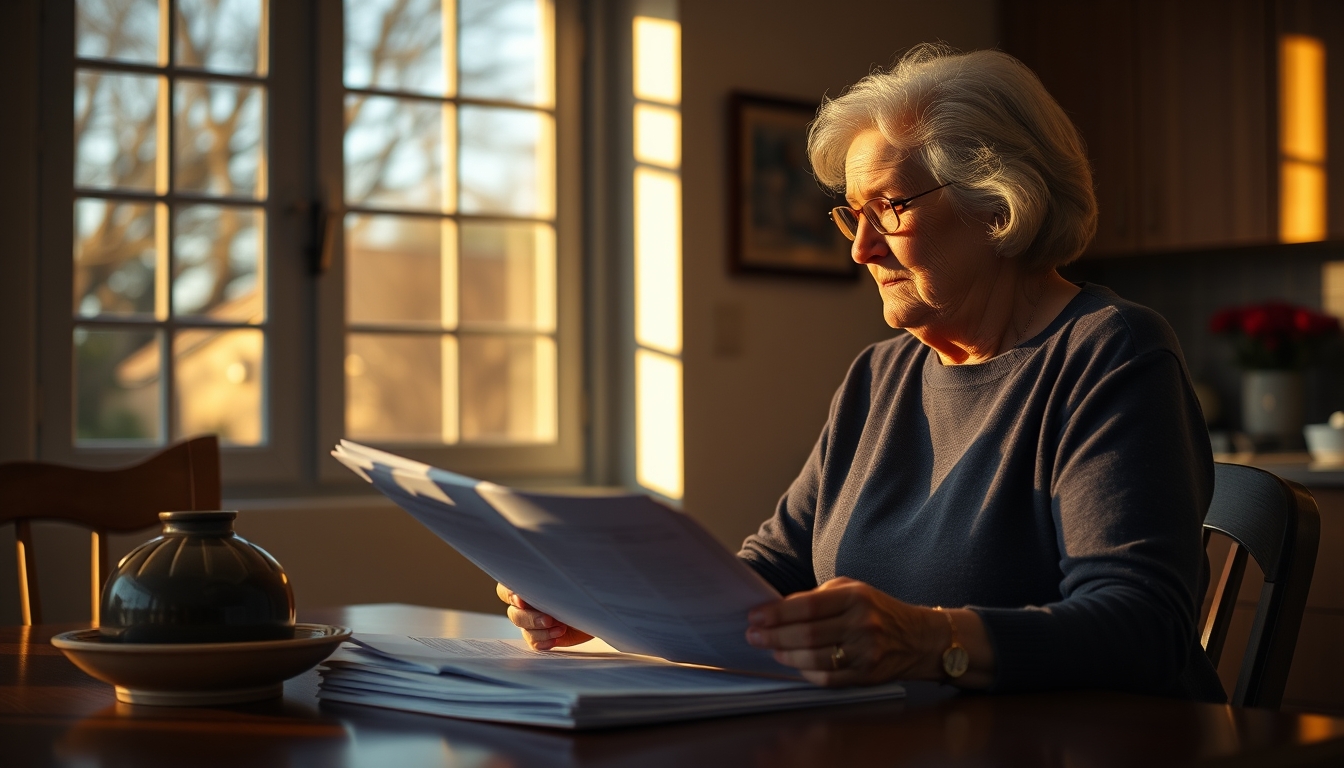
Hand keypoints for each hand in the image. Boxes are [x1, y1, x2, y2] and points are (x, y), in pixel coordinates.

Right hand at [496, 583, 593, 650]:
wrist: (599, 608)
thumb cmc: (583, 589)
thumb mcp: (570, 581)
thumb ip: (555, 579)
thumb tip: (543, 569)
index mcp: (530, 585)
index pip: (506, 590)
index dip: (510, 595)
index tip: (522, 600)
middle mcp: (527, 604)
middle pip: (514, 613)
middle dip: (530, 618)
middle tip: (549, 619)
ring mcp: (533, 622)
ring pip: (523, 629)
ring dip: (540, 631)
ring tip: (561, 628)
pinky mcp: (541, 636)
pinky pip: (533, 643)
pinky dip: (544, 641)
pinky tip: (557, 637)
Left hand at [745, 577, 947, 685]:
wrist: (919, 638)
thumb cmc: (878, 610)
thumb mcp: (853, 590)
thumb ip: (818, 598)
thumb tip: (779, 609)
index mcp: (856, 598)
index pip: (808, 606)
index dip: (777, 613)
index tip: (755, 616)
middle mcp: (862, 624)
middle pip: (807, 634)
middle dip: (774, 636)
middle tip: (753, 635)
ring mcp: (865, 653)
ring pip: (814, 659)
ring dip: (785, 655)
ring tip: (770, 649)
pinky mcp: (865, 675)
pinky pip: (827, 677)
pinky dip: (805, 672)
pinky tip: (794, 664)